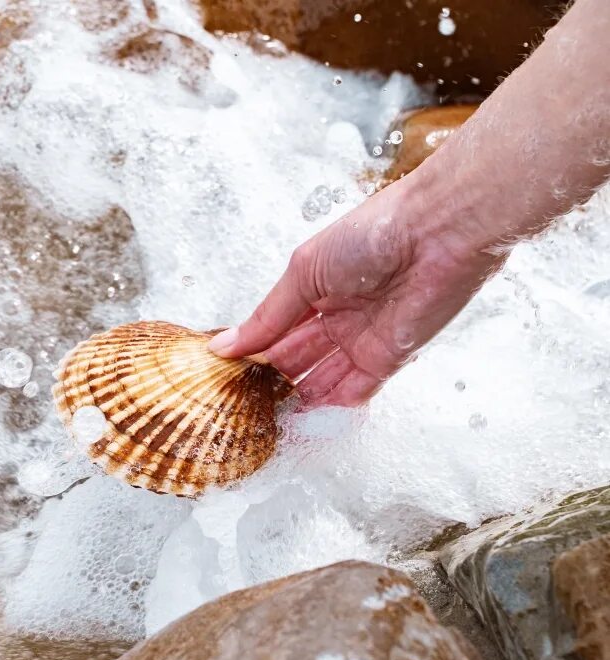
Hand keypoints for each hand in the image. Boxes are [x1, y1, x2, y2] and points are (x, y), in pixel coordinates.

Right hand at [208, 181, 503, 406]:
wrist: (438, 233)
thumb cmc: (371, 235)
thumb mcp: (303, 273)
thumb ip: (267, 317)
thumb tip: (224, 346)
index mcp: (313, 288)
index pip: (275, 331)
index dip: (252, 353)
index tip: (225, 377)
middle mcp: (336, 316)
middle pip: (297, 359)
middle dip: (271, 381)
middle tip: (242, 406)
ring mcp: (363, 339)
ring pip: (322, 379)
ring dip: (297, 400)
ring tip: (266, 421)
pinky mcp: (390, 358)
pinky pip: (355, 391)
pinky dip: (331, 408)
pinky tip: (303, 422)